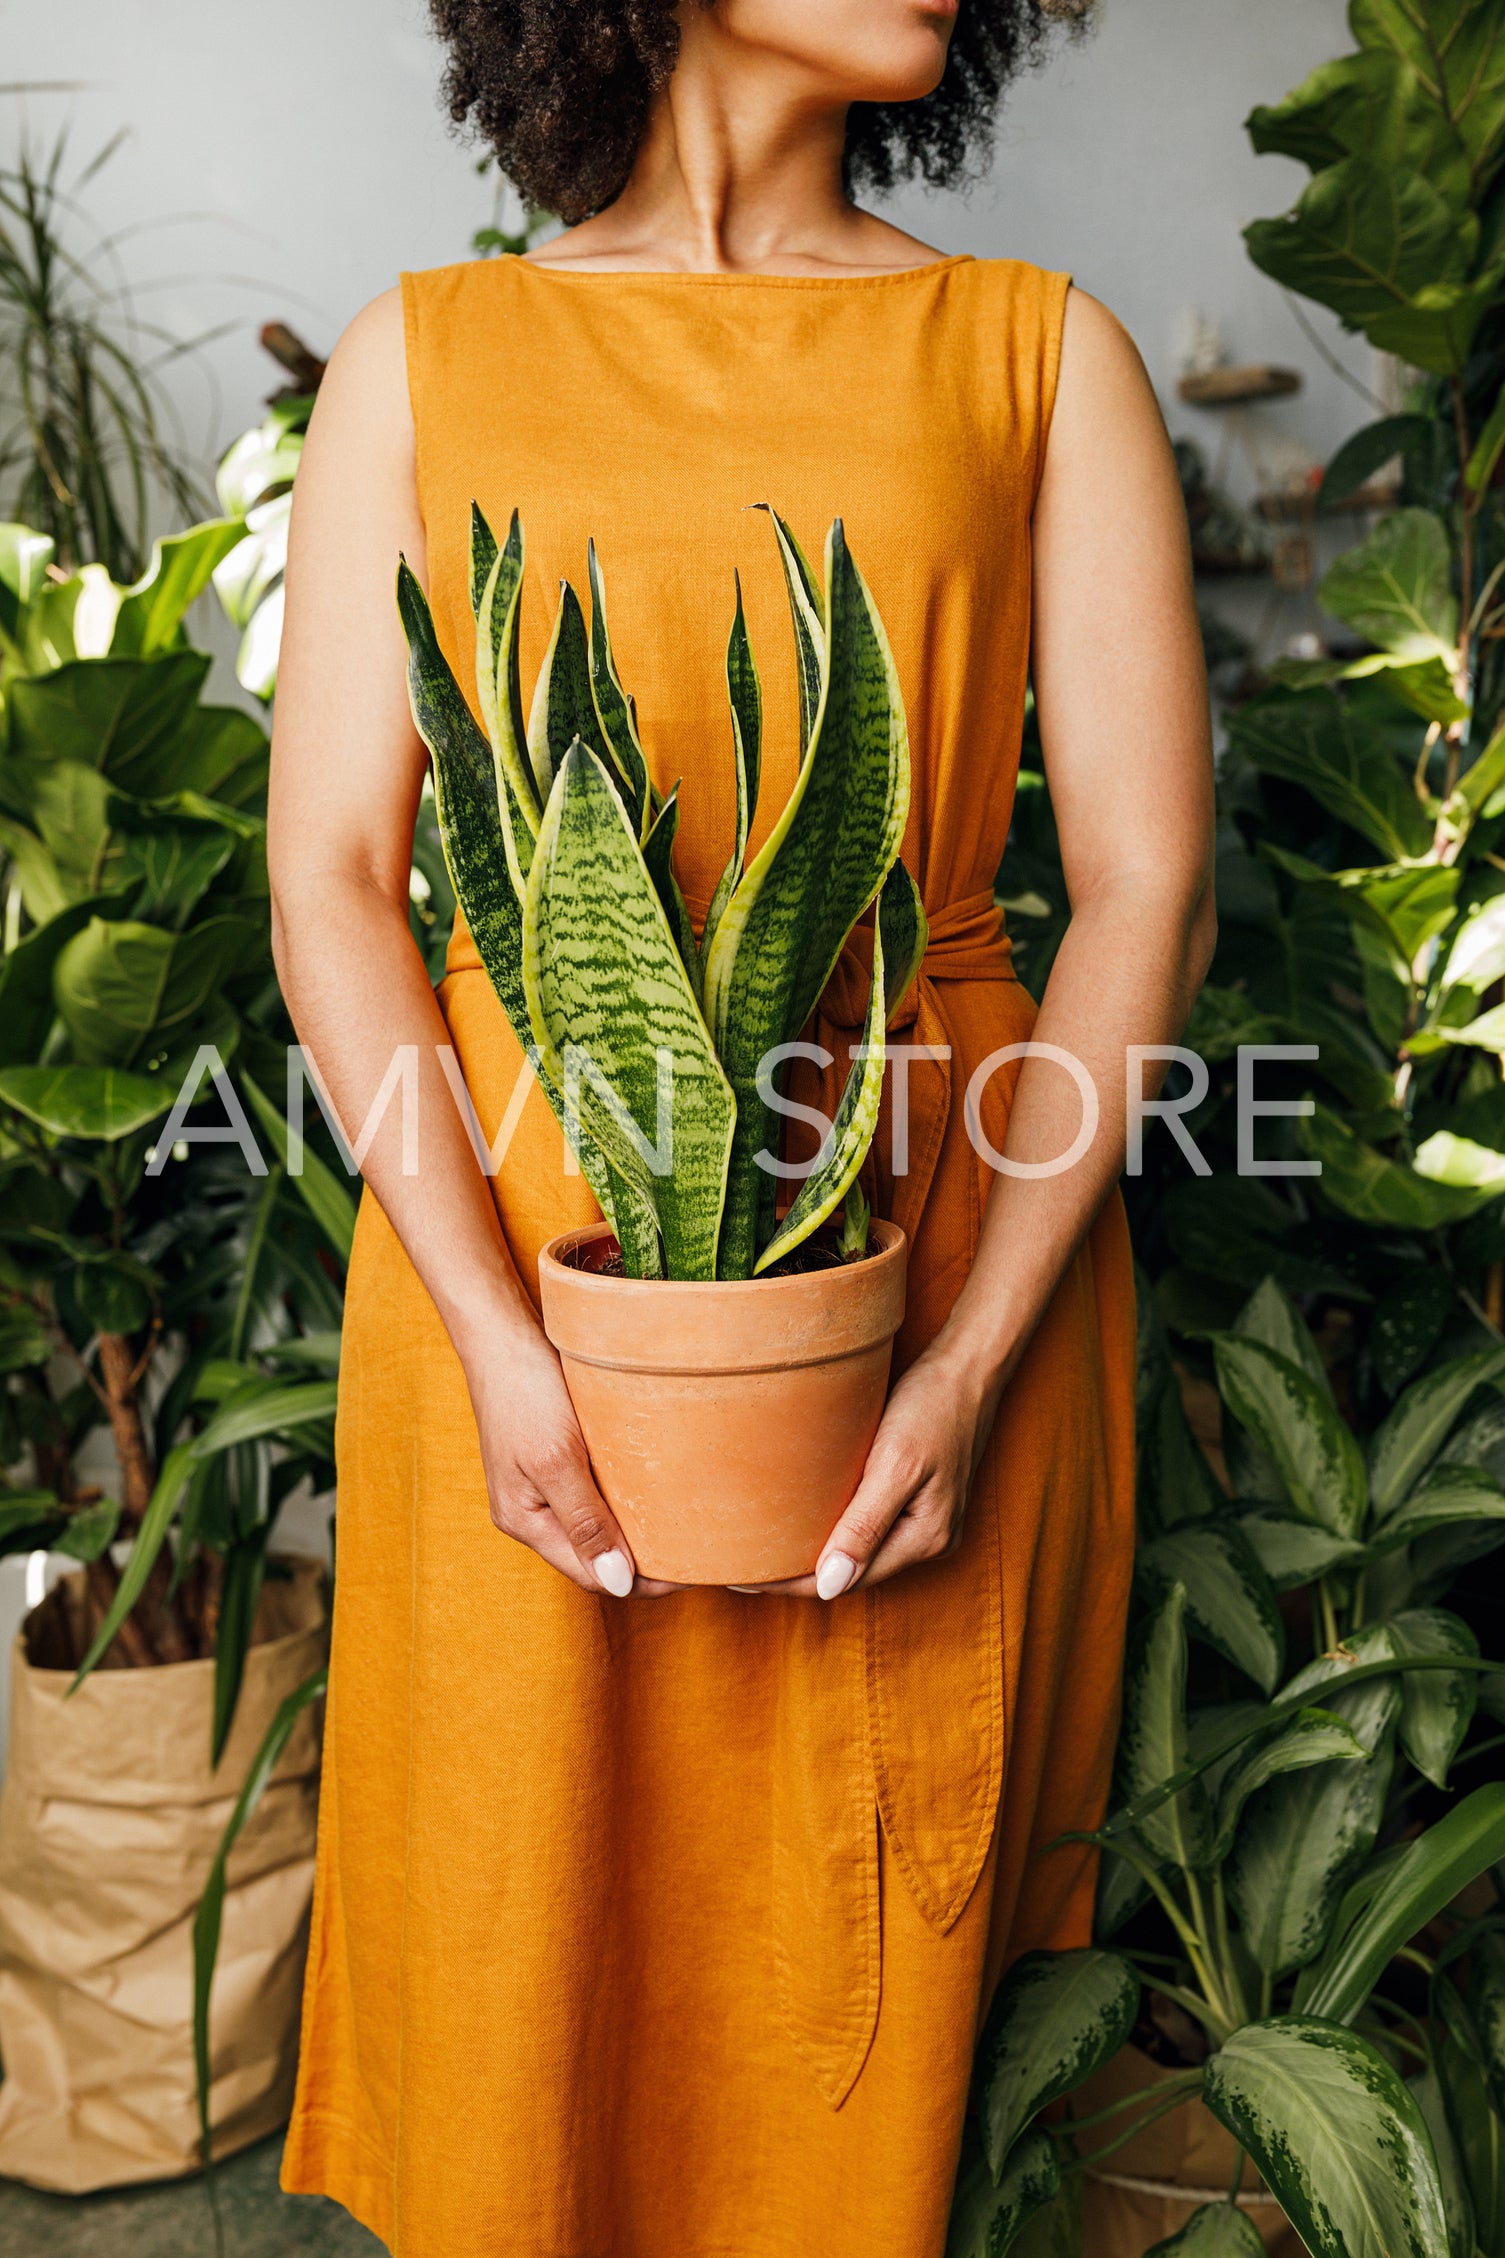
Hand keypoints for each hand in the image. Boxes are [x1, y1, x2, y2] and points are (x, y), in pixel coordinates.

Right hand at [462, 1317, 681, 1597]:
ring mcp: (538, 1488)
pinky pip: (591, 1496)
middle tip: (693, 1551)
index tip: (691, 1570)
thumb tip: (617, 1583)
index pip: (591, 1575)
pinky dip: (620, 1500)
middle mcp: (529, 1513)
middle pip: (592, 1556)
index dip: (640, 1581)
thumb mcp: (557, 1459)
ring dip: (632, 1531)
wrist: (503, 1335)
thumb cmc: (525, 1391)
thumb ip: (585, 1522)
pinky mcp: (551, 1461)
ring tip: (678, 1526)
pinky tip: (649, 1490)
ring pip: (594, 1527)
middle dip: (639, 1561)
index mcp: (524, 1521)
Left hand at [742, 1338, 1006, 1598]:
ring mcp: (926, 1519)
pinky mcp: (919, 1497)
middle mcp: (929, 1539)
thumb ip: (864, 1526)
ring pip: (859, 1549)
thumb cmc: (934, 1405)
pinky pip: (869, 1525)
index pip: (843, 1580)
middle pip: (851, 1572)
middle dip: (798, 1572)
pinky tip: (805, 1516)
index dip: (790, 1583)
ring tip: (764, 1543)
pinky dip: (835, 1525)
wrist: (969, 1365)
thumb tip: (829, 1587)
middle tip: (740, 1561)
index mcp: (925, 1538)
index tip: (741, 1576)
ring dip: (815, 1550)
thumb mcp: (896, 1463)